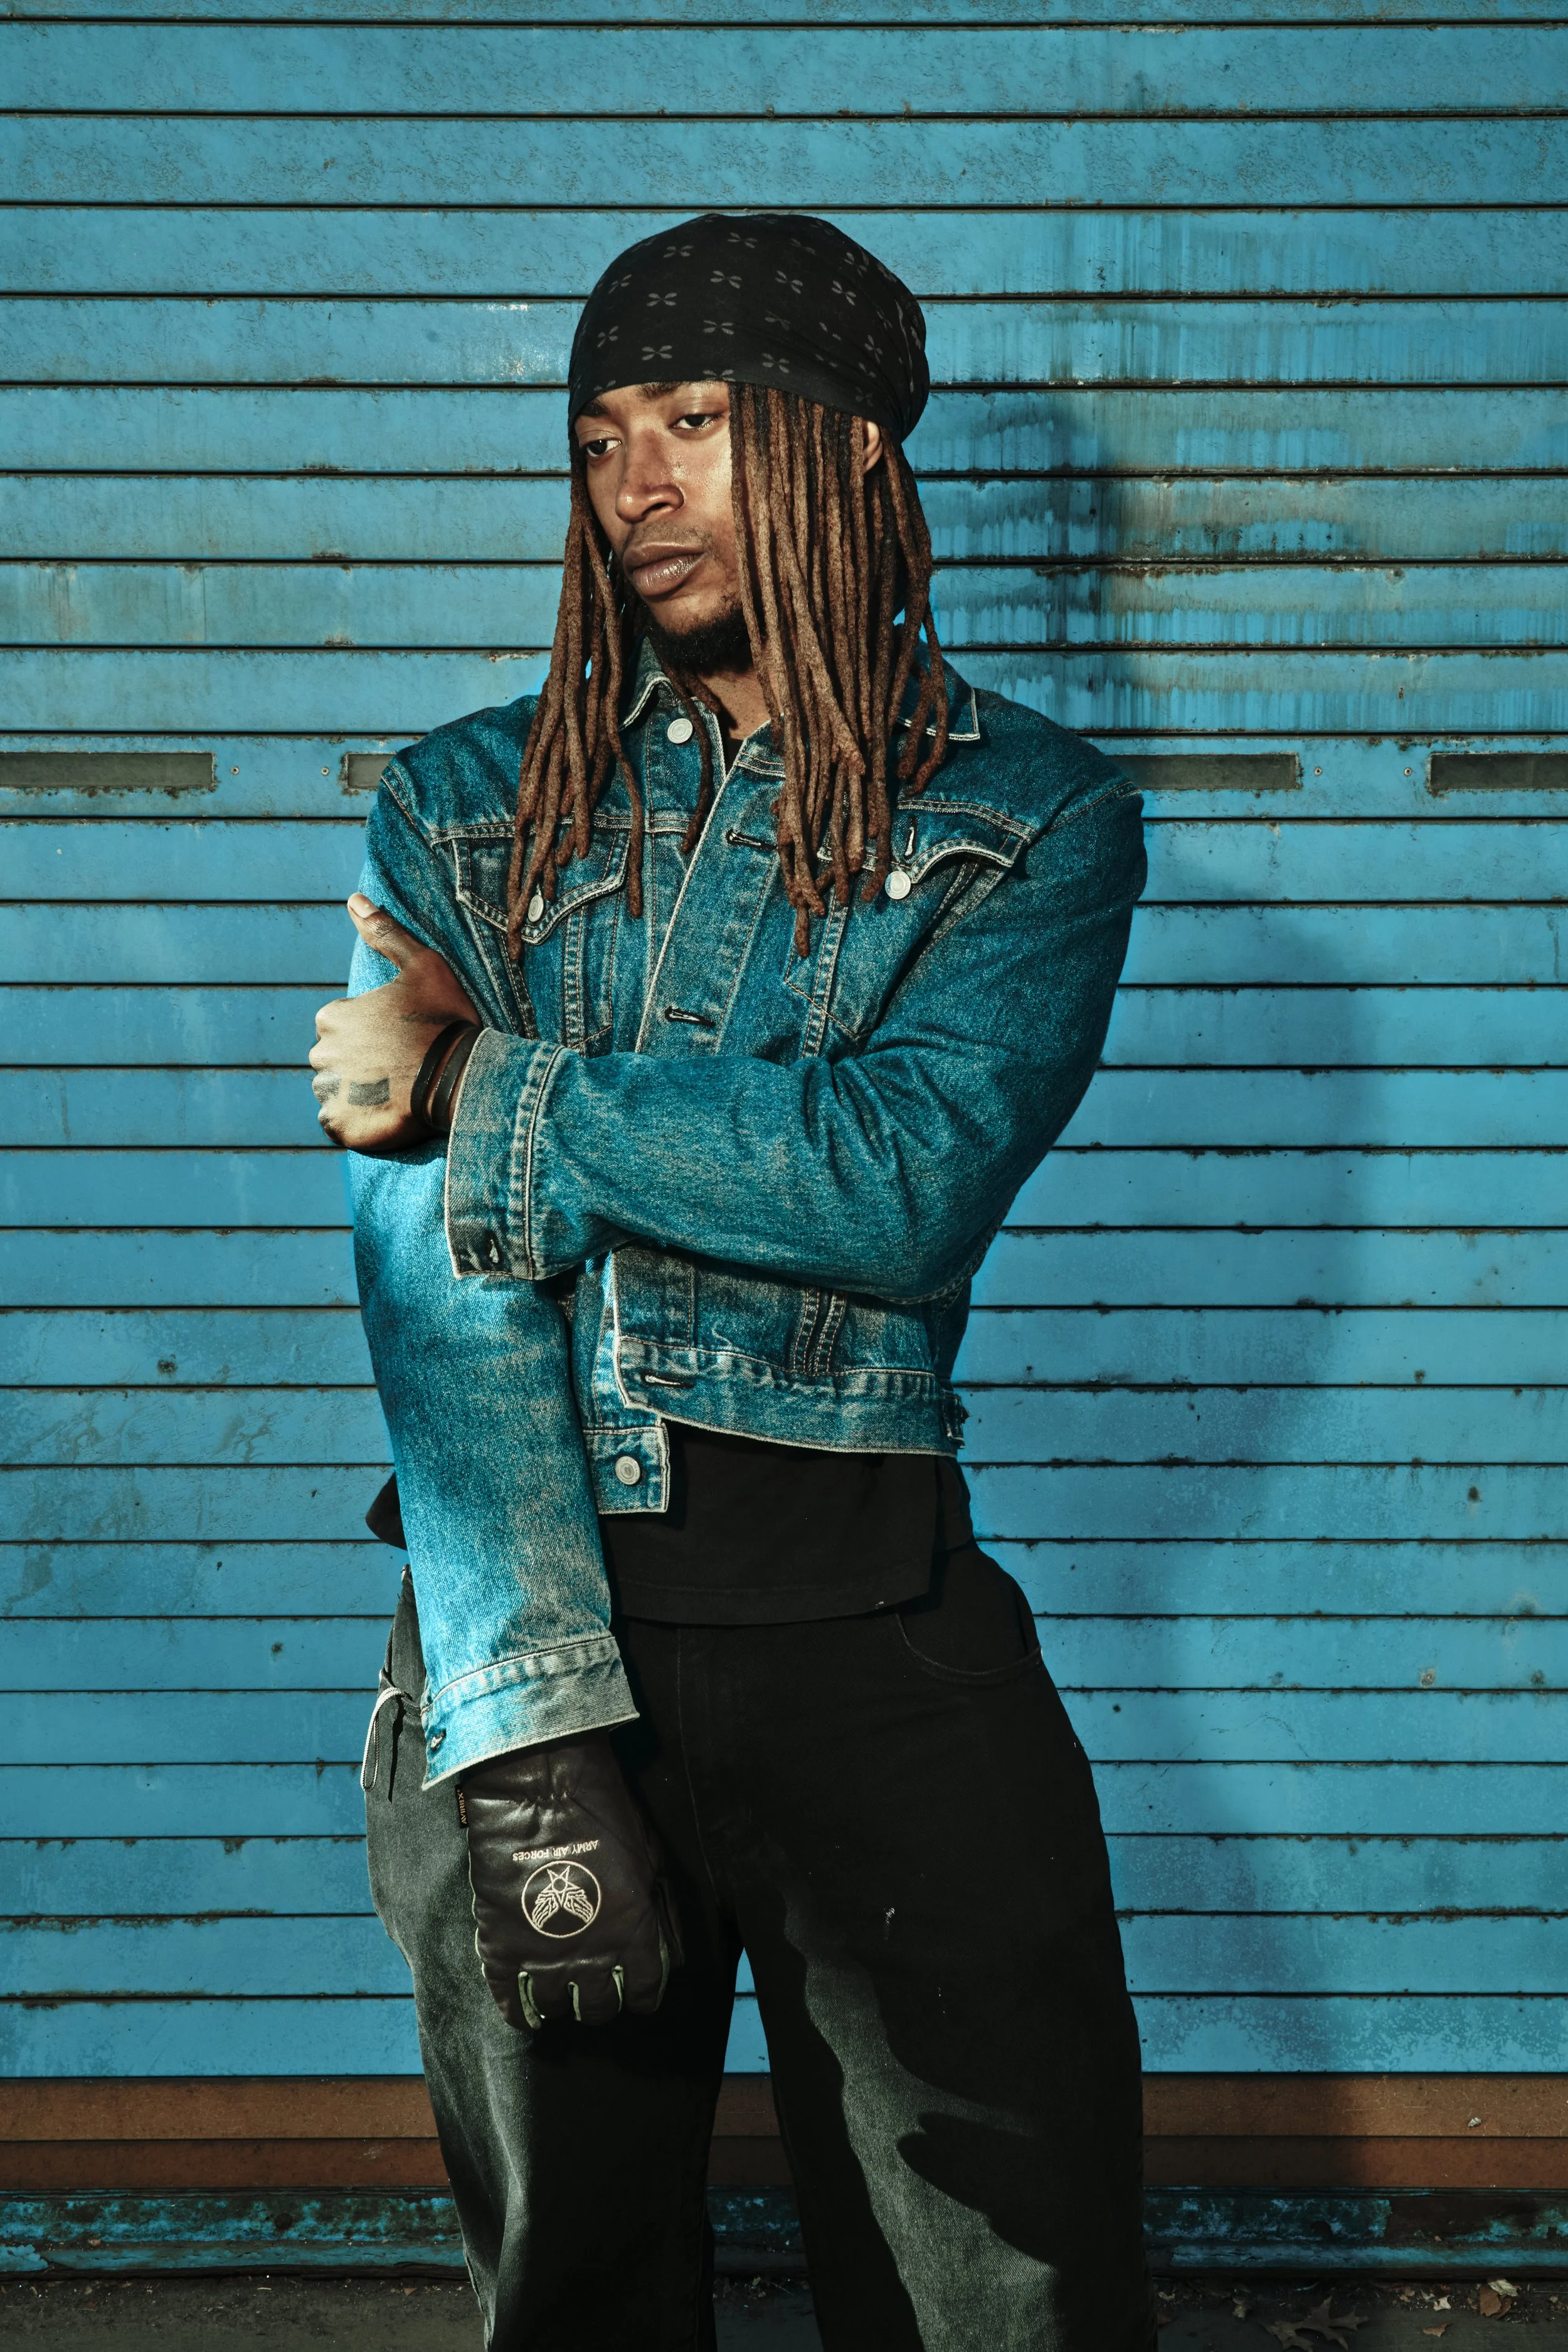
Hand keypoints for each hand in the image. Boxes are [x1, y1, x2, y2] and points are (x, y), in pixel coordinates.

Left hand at [311, 896, 479, 1152]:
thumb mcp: (424, 965)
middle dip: (359, 1062)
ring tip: (393, 1092)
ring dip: (356, 1092)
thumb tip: (353, 899)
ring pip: (334, 1090)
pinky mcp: (339, 1126)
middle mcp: (322, 1053)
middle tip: (400, 1067)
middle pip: (335, 1058)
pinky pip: (336, 1123)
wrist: (462, 1078)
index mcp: (334, 1016)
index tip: (400, 1038)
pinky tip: (382, 1113)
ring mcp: (330, 1092)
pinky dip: (353, 1121)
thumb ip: (386, 933)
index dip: (371, 1032)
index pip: (340, 1024)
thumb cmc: (444, 1019)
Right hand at [459, 1736, 681, 2029]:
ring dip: (564, 2005)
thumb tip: (675, 1957)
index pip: (645, 1991)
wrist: (540, 1787)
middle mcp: (592, 1957)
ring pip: (558, 2007)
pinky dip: (518, 2012)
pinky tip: (526, 2012)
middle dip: (603, 2004)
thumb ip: (663, 1914)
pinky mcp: (501, 1946)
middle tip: (597, 1991)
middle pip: (600, 2007)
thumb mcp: (652, 1860)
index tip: (637, 1993)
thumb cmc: (603, 1813)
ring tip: (562, 1996)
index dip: (643, 1996)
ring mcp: (544, 1956)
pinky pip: (509, 2000)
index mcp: (633, 1934)